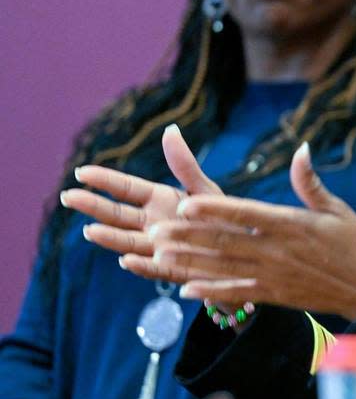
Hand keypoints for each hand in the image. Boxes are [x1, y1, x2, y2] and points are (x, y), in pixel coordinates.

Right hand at [67, 124, 220, 260]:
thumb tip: (169, 129)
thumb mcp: (204, 188)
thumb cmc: (221, 217)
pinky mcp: (173, 269)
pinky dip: (140, 266)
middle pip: (117, 215)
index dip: (104, 181)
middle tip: (69, 197)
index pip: (125, 189)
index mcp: (159, 200)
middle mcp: (152, 223)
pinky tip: (126, 261)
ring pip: (129, 242)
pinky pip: (154, 268)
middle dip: (93, 206)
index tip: (81, 173)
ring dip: (110, 237)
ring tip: (90, 230)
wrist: (243, 250)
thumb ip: (184, 165)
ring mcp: (159, 248)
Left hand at [119, 142, 355, 320]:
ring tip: (159, 255)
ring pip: (223, 268)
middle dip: (187, 237)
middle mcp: (277, 251)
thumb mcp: (337, 209)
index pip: (245, 214)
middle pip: (225, 242)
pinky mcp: (274, 295)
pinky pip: (237, 294)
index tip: (185, 204)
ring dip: (189, 262)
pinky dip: (210, 292)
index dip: (213, 210)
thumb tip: (301, 149)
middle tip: (155, 231)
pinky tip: (185, 290)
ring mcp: (273, 275)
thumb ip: (310, 182)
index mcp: (292, 224)